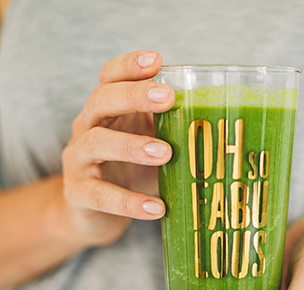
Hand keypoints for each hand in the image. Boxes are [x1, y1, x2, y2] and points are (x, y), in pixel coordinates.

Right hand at [58, 50, 174, 246]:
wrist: (92, 216)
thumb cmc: (130, 174)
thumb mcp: (151, 146)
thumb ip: (173, 131)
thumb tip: (224, 125)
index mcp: (107, 113)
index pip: (109, 79)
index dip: (128, 66)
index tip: (157, 60)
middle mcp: (87, 130)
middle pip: (100, 101)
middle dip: (133, 96)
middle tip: (168, 98)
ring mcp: (79, 162)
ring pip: (95, 143)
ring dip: (131, 145)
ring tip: (165, 154)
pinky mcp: (78, 195)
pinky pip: (100, 195)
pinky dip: (129, 201)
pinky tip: (157, 207)